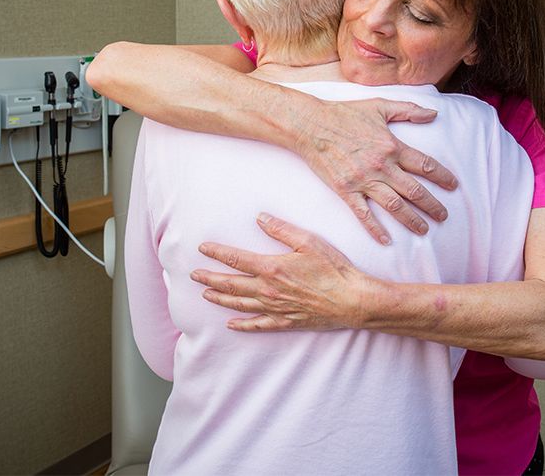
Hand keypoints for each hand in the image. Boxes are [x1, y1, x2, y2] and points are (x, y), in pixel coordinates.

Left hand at [191, 213, 368, 331]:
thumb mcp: (309, 241)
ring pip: (240, 304)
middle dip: (210, 278)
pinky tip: (230, 324)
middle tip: (194, 275)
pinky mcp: (286, 321)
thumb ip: (282, 230)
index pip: (236, 259)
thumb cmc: (334, 268)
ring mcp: (275, 308)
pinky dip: (242, 325)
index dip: (217, 253)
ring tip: (205, 294)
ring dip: (220, 298)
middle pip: (231, 284)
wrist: (351, 300)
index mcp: (272, 268)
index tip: (203, 248)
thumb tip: (260, 219)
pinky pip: (258, 325)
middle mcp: (268, 290)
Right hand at [293, 98, 457, 244]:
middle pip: (414, 190)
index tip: (453, 186)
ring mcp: (363, 180)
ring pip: (394, 205)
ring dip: (411, 220)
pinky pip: (364, 214)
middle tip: (444, 216)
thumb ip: (409, 110)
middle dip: (432, 205)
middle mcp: (382, 166)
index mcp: (392, 146)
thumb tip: (434, 114)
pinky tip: (386, 240)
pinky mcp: (346, 190)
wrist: (311, 125)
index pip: (425, 164)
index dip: (442, 176)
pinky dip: (375, 229)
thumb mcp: (380, 106)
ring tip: (424, 230)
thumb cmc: (345, 114)